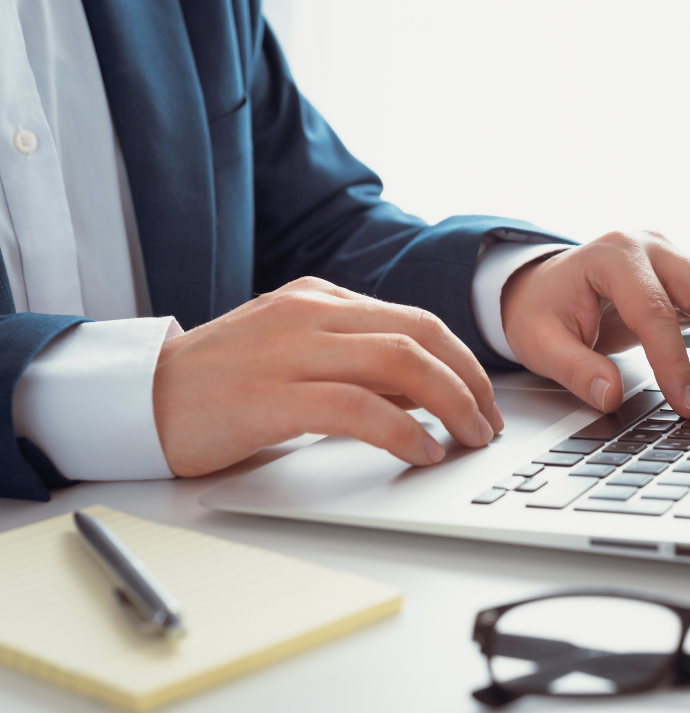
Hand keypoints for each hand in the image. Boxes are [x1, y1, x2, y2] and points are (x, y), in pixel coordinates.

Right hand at [153, 277, 503, 475]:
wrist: (139, 400)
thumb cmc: (222, 386)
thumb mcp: (298, 358)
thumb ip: (359, 366)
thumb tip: (430, 390)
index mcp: (318, 298)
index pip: (415, 318)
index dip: (462, 360)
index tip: (485, 398)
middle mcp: (309, 313)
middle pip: (420, 334)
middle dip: (469, 381)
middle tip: (489, 423)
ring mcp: (289, 349)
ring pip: (399, 362)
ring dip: (450, 403)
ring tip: (469, 439)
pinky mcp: (270, 395)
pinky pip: (357, 406)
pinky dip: (402, 430)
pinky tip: (422, 452)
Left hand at [500, 231, 689, 416]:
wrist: (548, 286)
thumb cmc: (544, 309)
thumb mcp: (540, 341)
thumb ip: (574, 369)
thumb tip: (610, 396)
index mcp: (614, 255)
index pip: (655, 310)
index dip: (675, 362)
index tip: (686, 405)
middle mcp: (654, 247)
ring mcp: (680, 257)